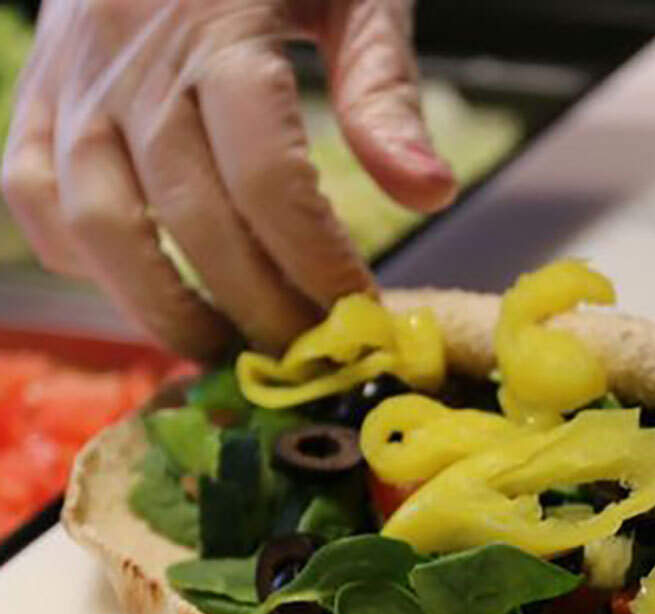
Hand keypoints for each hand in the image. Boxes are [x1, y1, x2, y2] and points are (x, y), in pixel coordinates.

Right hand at [2, 0, 455, 358]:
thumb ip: (383, 90)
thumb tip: (428, 194)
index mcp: (219, 24)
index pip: (269, 179)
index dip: (317, 263)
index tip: (360, 314)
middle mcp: (131, 56)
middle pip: (193, 217)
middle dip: (258, 304)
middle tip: (306, 353)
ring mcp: (71, 76)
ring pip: (97, 222)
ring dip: (162, 305)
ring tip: (224, 349)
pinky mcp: (36, 90)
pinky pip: (32, 191)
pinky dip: (80, 256)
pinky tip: (142, 289)